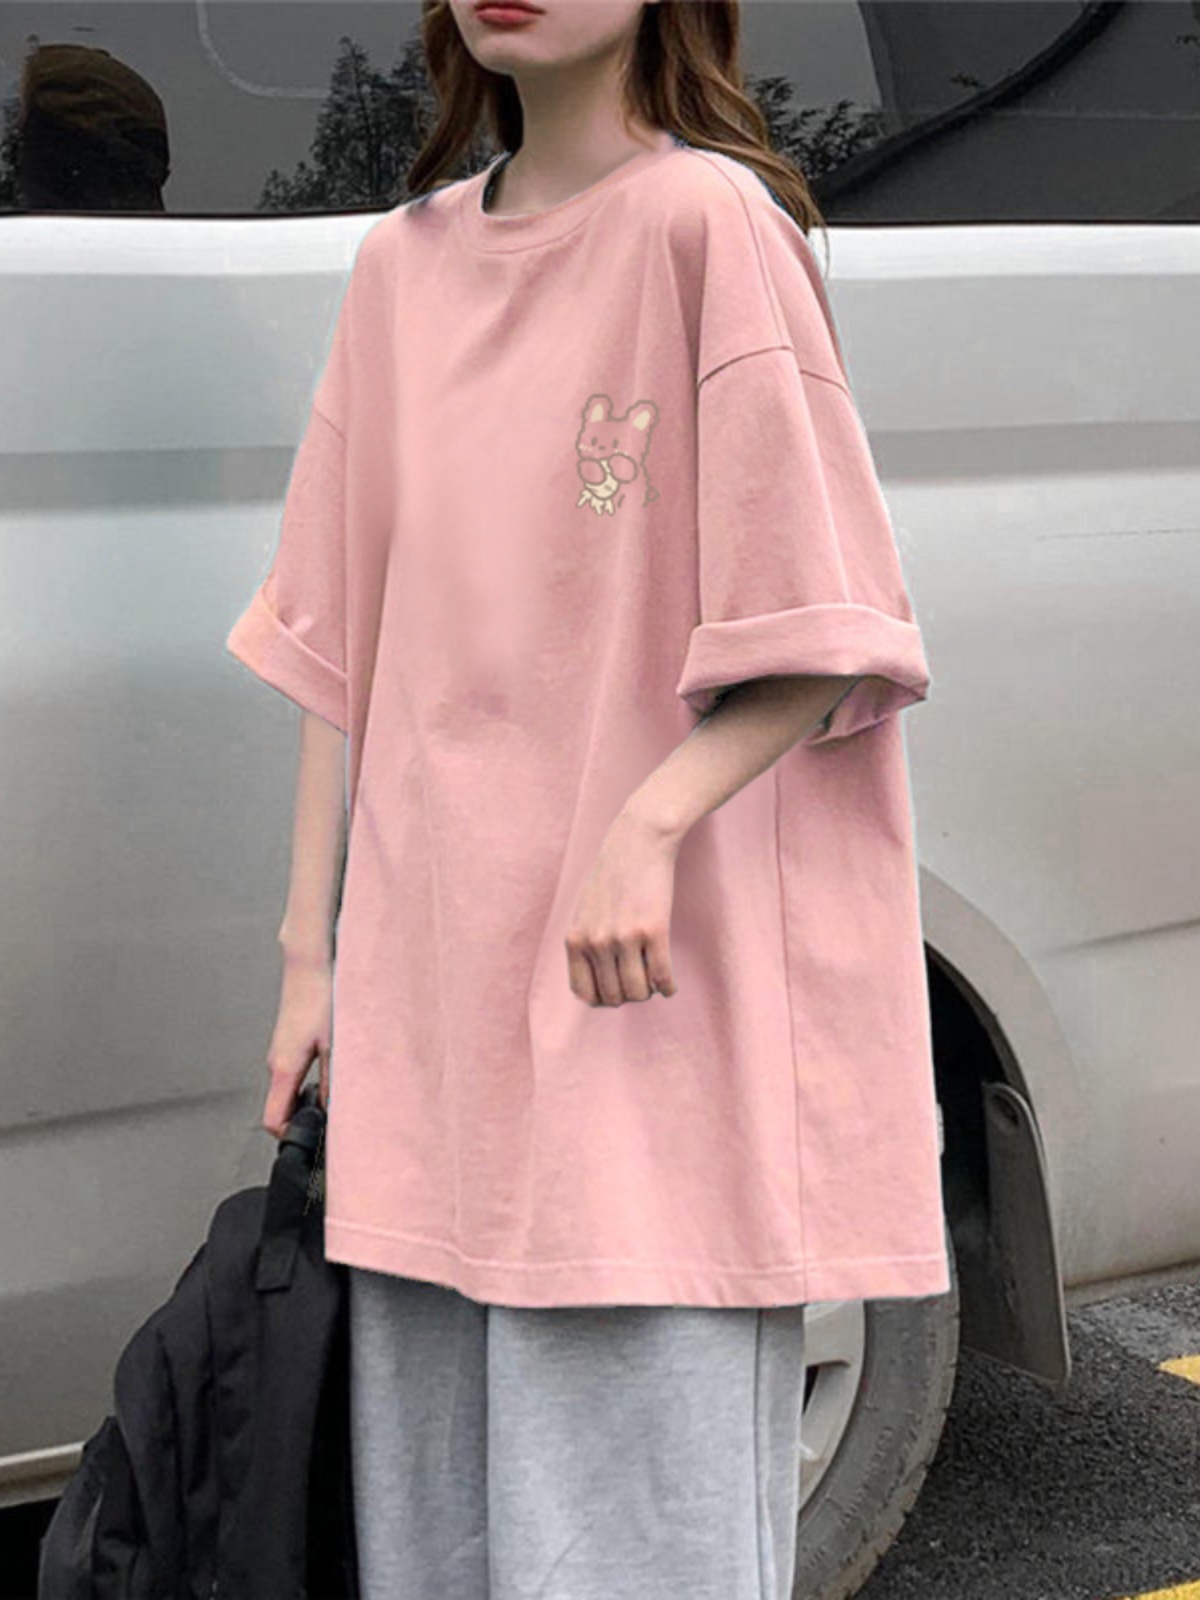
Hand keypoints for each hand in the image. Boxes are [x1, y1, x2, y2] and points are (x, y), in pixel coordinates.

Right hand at [261, 950, 333, 1137]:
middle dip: (306, 1120)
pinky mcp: (291, 1040)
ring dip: (312, 1098)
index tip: (312, 1142)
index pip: (273, 1121)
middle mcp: (276, 1062)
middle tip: (334, 1122)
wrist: (311, 961)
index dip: (291, 1138)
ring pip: (292, 1089)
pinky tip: (336, 1069)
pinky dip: (313, 1079)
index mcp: (283, 1068)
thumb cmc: (322, 996)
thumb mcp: (337, 1045)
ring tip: (339, 1095)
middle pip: (283, 1107)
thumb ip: (335, 1082)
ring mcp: (281, 1050)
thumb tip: (337, 1111)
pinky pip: (297, 1072)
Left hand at [565, 807, 679, 1006]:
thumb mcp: (585, 911)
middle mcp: (597, 942)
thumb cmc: (613, 877)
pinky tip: (670, 985)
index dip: (602, 999)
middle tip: (640, 983)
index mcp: (575, 939)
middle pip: (615, 996)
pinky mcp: (654, 930)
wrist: (638, 842)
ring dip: (649, 992)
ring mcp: (625, 938)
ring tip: (654, 982)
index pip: (584, 993)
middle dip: (629, 995)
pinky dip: (668, 987)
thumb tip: (593, 988)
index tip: (616, 990)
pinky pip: (662, 977)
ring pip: (639, 992)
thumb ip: (585, 944)